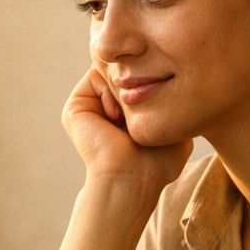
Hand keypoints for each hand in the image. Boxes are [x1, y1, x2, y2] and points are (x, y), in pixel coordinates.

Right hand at [62, 66, 192, 190]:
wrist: (130, 178)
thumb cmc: (157, 162)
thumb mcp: (173, 129)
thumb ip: (172, 105)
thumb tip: (170, 81)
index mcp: (126, 117)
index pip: (139, 82)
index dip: (151, 80)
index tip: (161, 97)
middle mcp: (106, 111)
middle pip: (124, 74)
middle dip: (137, 80)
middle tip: (146, 101)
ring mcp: (90, 108)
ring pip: (109, 72)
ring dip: (124, 87)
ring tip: (130, 114)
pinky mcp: (76, 107)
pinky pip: (94, 75)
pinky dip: (108, 90)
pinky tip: (115, 116)